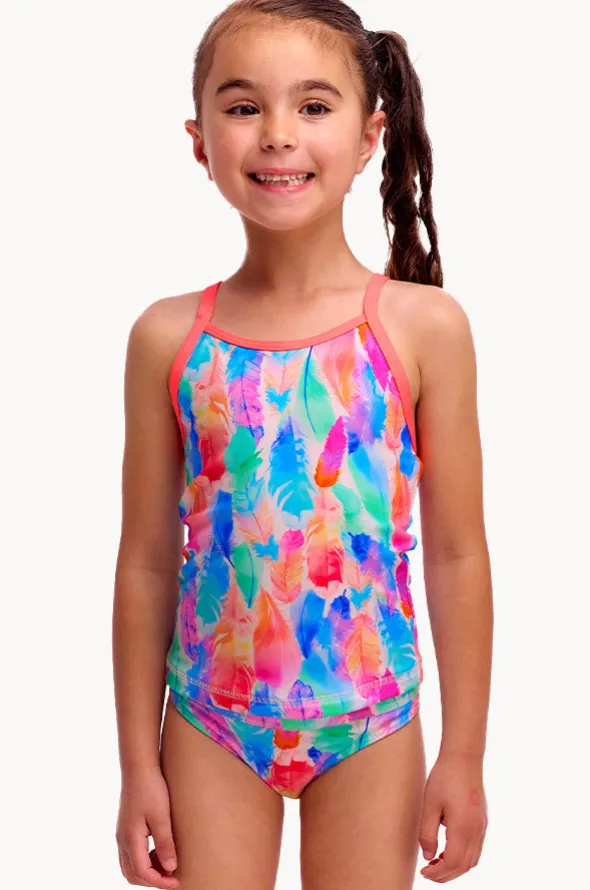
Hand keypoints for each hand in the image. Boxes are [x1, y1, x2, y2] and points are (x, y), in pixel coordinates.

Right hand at [115, 764, 179, 887]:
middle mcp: (122, 840)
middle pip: (132, 874)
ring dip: (147, 871)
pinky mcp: (126, 828)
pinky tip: (159, 851)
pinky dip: (143, 861)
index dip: (159, 882)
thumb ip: (165, 843)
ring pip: (130, 866)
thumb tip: (170, 869)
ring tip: (167, 865)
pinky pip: (131, 854)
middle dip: (151, 880)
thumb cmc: (151, 788)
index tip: (176, 882)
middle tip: (171, 878)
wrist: (139, 768)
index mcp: (130, 839)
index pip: (142, 873)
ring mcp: (122, 834)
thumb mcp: (161, 816)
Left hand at [418, 751, 487, 881]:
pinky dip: (463, 857)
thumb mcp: (429, 805)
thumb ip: (427, 833)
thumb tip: (428, 857)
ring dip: (455, 867)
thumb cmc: (444, 778)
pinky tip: (448, 850)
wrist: (464, 758)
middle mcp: (476, 831)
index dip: (438, 873)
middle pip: (464, 866)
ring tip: (436, 862)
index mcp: (463, 827)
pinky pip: (476, 849)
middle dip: (446, 874)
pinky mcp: (482, 822)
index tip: (423, 872)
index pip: (453, 863)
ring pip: (472, 860)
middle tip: (428, 872)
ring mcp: (482, 827)